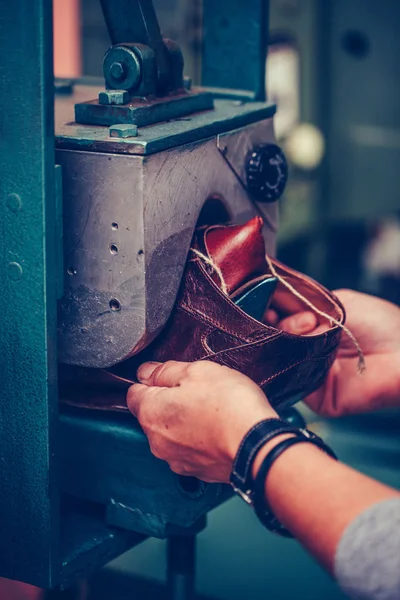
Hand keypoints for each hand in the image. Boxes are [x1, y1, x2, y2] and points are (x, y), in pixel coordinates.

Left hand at [127, 360, 276, 482]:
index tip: (169, 376)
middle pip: (153, 414)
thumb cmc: (229, 406)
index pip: (133, 394)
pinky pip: (191, 449)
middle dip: (170, 401)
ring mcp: (176, 460)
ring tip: (213, 410)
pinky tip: (219, 429)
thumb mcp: (197, 371)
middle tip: (199, 391)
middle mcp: (157, 441)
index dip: (151, 380)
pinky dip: (200, 440)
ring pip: (172, 433)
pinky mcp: (197, 472)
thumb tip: (146, 372)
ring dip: (186, 422)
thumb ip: (166, 371)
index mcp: (151, 413)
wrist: (258, 447)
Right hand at [267, 289, 399, 416]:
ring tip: (309, 324)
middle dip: (279, 324)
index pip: (279, 326)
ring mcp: (312, 377)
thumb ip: (305, 304)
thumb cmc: (382, 325)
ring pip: (281, 360)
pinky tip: (308, 342)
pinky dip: (296, 359)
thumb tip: (273, 309)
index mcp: (313, 335)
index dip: (269, 314)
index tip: (265, 302)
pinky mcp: (318, 398)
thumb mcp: (337, 303)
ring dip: (289, 337)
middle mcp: (309, 356)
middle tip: (294, 315)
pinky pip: (294, 380)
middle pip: (276, 342)